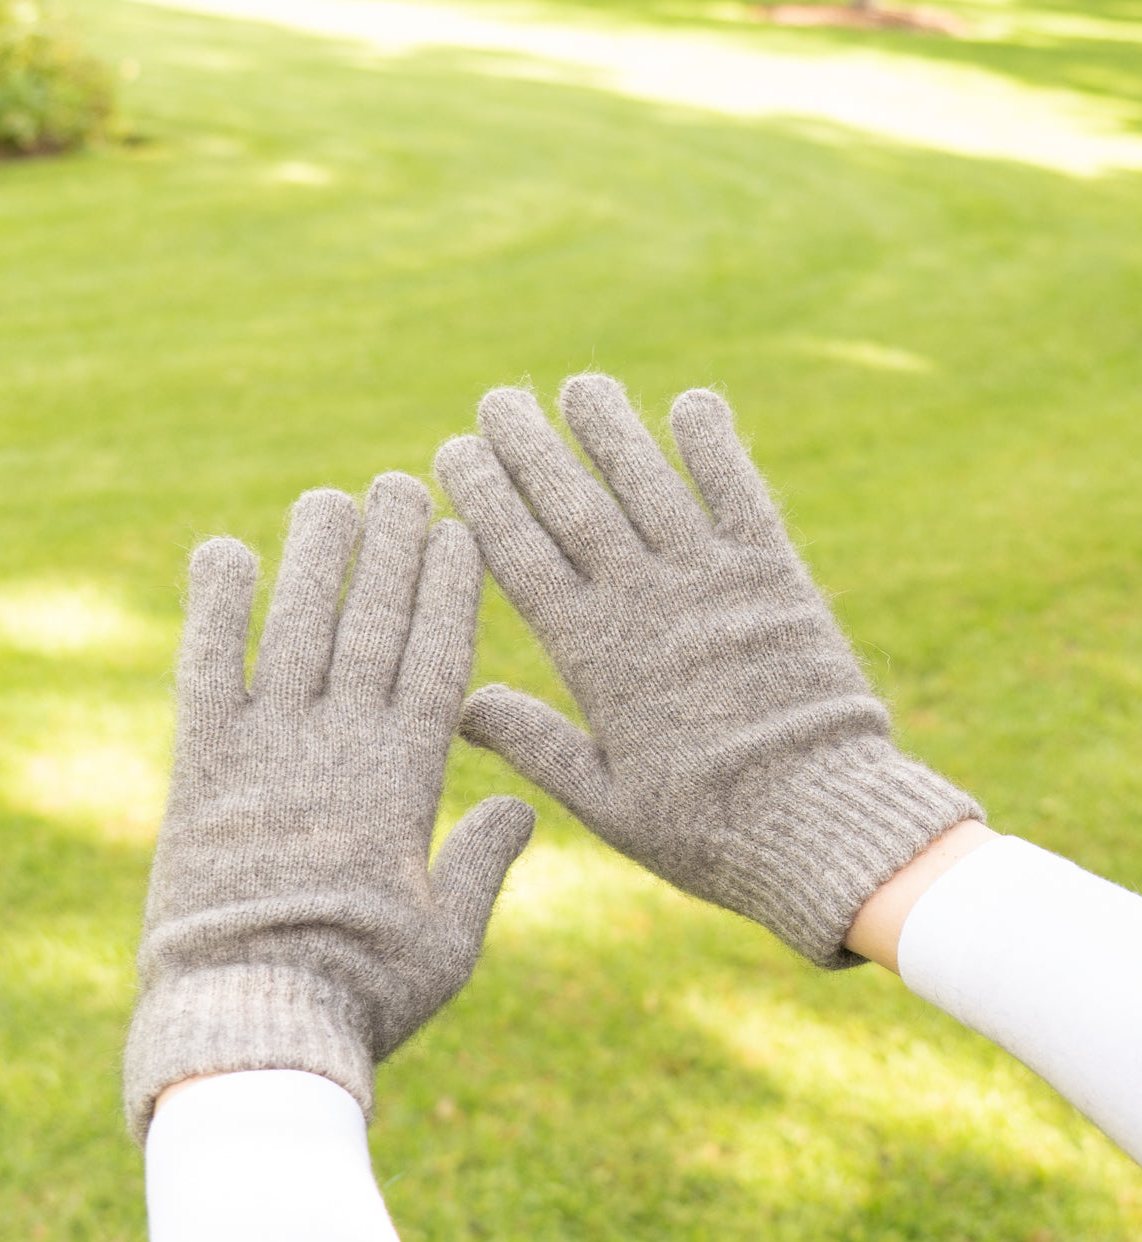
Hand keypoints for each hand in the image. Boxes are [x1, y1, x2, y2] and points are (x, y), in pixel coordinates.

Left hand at [124, 476, 534, 1142]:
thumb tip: (522, 811)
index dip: (453, 594)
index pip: (440, 662)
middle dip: (395, 552)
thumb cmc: (363, 991)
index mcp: (408, 782)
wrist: (255, 1020)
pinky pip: (208, 670)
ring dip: (317, 559)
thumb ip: (483, 864)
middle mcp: (343, 746)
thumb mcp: (448, 938)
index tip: (464, 534)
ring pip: (302, 629)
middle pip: (375, 627)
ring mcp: (271, 750)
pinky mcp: (203, 769)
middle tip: (406, 483)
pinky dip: (215, 609)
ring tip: (332, 498)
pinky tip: (223, 550)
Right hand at [435, 375, 978, 967]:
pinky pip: (740, 495)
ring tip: (581, 385)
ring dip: (611, 429)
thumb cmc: (704, 826)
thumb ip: (535, 744)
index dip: (484, 497)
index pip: (522, 555)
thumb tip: (462, 702)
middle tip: (496, 399)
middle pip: (574, 505)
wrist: (819, 821)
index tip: (454, 451)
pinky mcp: (776, 578)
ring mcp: (712, 583)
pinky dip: (714, 446)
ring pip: (649, 485)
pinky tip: (691, 403)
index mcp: (595, 656)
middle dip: (529, 447)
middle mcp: (647, 603)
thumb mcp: (605, 802)